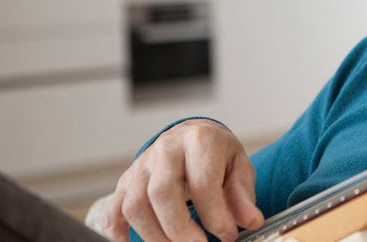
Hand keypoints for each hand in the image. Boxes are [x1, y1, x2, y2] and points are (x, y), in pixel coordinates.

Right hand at [102, 119, 263, 241]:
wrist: (192, 135)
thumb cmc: (216, 154)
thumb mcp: (238, 166)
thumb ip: (243, 195)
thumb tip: (251, 221)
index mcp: (199, 141)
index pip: (202, 183)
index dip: (215, 215)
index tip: (228, 235)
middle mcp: (166, 150)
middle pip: (162, 193)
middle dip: (180, 229)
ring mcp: (142, 166)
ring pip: (135, 204)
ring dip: (154, 235)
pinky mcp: (126, 181)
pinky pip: (115, 208)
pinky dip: (118, 232)